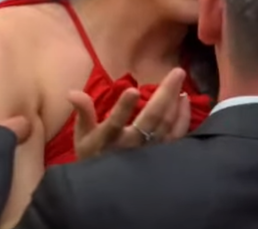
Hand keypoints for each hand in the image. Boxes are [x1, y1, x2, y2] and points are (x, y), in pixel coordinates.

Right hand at [67, 67, 190, 159]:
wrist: (109, 187)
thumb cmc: (94, 155)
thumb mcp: (82, 136)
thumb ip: (82, 112)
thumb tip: (72, 92)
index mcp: (109, 140)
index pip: (115, 123)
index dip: (123, 108)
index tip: (132, 89)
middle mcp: (132, 145)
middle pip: (151, 119)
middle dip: (165, 94)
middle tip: (177, 71)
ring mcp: (150, 151)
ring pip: (167, 125)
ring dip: (175, 101)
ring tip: (179, 79)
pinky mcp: (163, 154)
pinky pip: (177, 135)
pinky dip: (183, 117)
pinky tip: (185, 101)